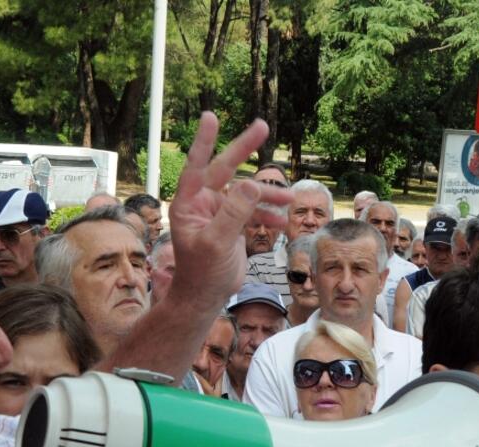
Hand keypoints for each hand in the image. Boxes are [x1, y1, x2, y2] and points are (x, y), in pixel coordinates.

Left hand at [168, 113, 290, 312]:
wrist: (205, 298)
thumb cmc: (202, 273)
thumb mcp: (217, 243)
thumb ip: (233, 213)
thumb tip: (250, 184)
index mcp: (188, 204)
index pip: (196, 166)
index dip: (204, 141)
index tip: (210, 117)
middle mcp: (202, 203)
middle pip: (225, 170)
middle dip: (244, 150)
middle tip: (262, 126)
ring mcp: (218, 213)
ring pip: (245, 194)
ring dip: (268, 195)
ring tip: (291, 200)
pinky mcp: (231, 225)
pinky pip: (252, 212)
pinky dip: (268, 215)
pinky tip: (282, 222)